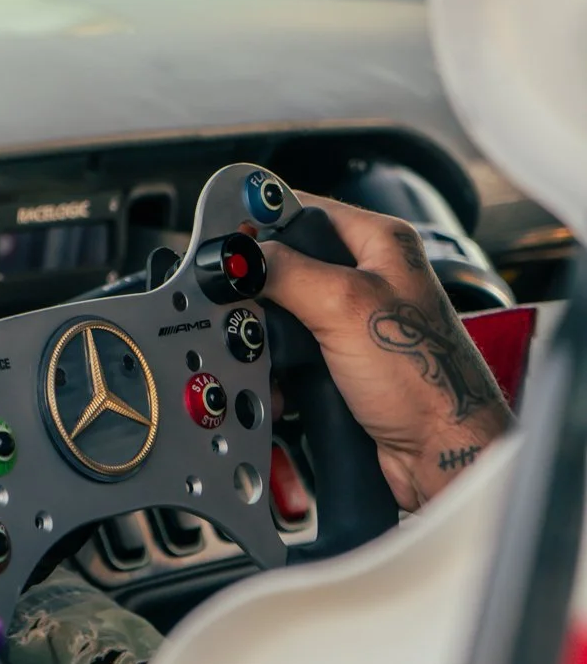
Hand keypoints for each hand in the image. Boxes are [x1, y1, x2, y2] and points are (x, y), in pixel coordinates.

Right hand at [263, 194, 511, 509]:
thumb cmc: (428, 382)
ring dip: (267, 338)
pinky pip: (292, 352)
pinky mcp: (341, 361)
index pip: (302, 208)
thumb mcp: (345, 308)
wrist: (441, 455)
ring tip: (265, 353)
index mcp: (379, 244)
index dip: (259, 219)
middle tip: (241, 305)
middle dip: (259, 293)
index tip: (223, 236)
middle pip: (285, 264)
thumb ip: (286, 271)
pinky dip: (278, 367)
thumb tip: (240, 256)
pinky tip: (280, 382)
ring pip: (283, 313)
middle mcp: (369, 277)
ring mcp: (354, 323)